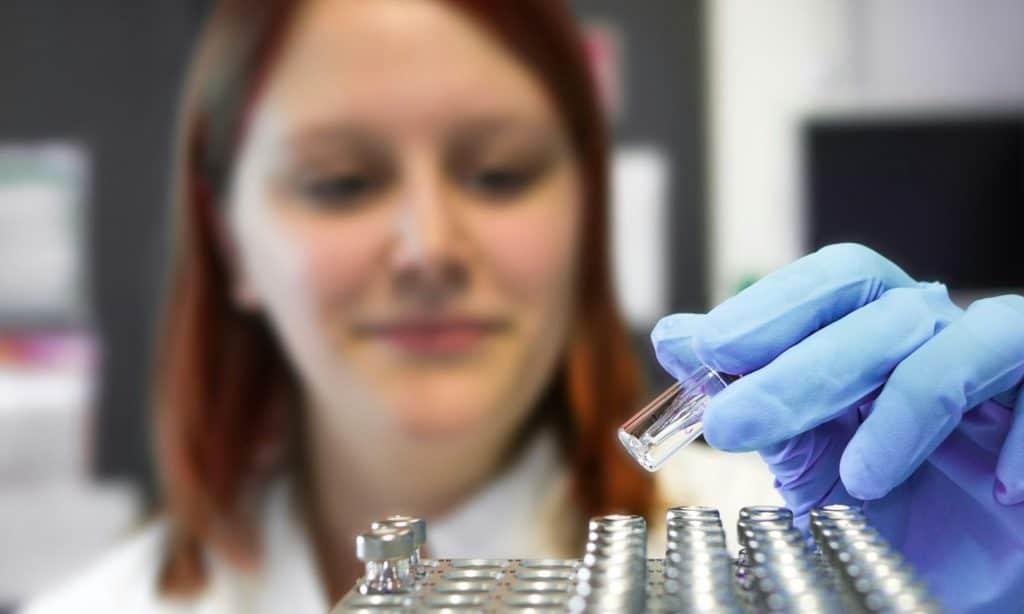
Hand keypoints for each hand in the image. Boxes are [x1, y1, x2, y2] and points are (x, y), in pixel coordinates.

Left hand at [651, 243, 1023, 612]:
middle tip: (733, 425)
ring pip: (969, 337)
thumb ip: (749, 399)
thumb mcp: (805, 459)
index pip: (827, 286)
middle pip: (877, 304)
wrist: (961, 573)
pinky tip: (1001, 492)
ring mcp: (999, 367)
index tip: (705, 350)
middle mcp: (934, 335)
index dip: (768, 308)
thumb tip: (674, 336)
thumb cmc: (888, 508)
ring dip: (906, 404)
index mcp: (871, 334)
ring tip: (861, 479)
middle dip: (802, 364)